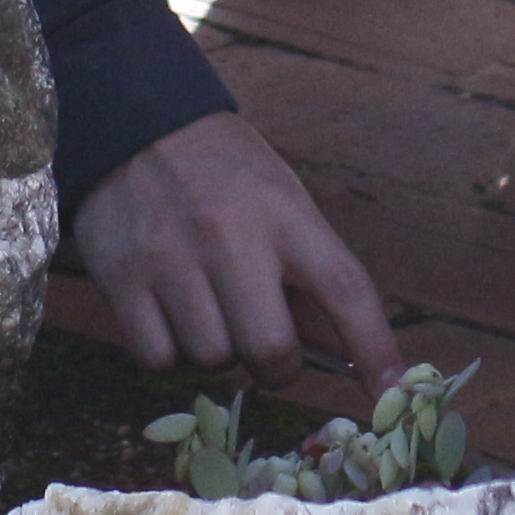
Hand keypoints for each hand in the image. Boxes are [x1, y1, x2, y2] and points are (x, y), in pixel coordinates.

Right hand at [70, 110, 404, 385]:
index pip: (345, 289)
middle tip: (265, 346)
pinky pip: (158, 360)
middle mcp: (231, 236)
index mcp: (285, 213)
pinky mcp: (122, 278)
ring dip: (217, 354)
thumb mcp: (281, 200)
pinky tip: (170, 317)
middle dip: (275, 366)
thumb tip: (346, 352)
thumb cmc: (224, 171)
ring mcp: (172, 259)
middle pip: (271, 349)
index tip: (391, 391)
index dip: (375, 347)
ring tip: (209, 312)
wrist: (134, 122)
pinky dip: (169, 354)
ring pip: (212, 359)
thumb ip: (310, 273)